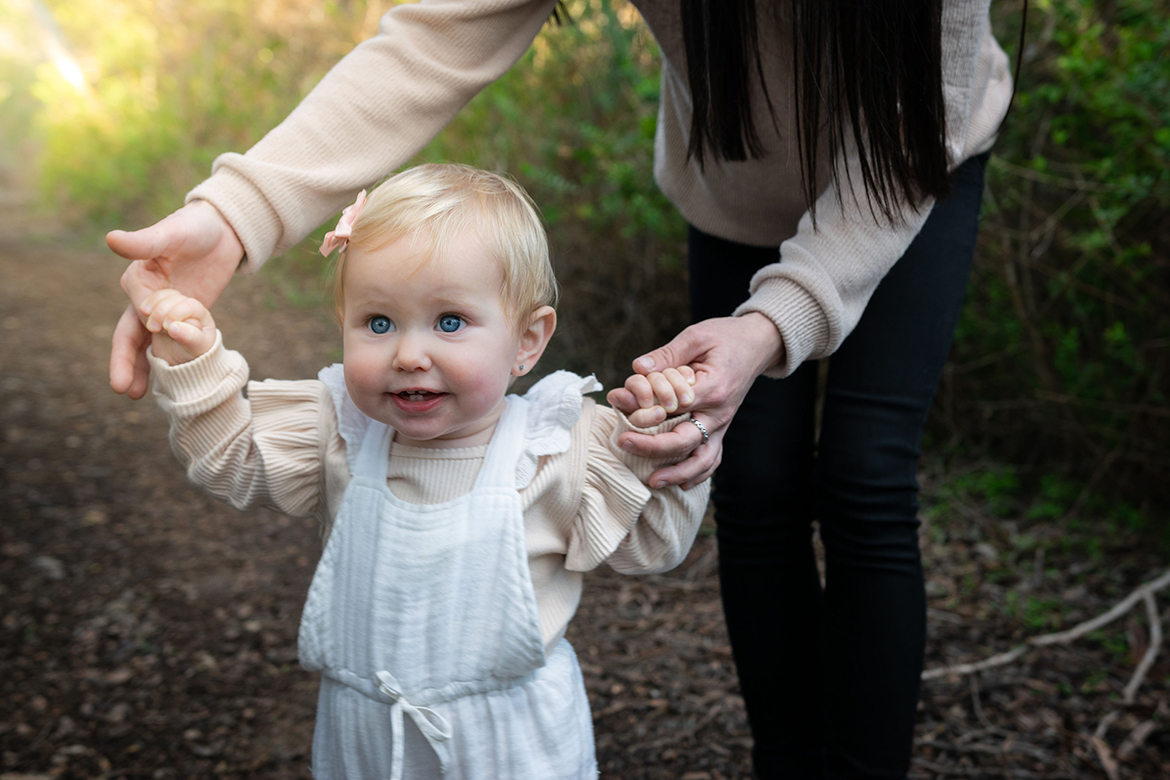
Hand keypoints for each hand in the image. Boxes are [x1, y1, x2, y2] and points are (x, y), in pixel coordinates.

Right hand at [107, 200, 243, 397]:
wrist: (223, 232)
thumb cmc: (194, 227)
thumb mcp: (172, 233)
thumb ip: (144, 242)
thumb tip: (111, 240)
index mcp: (138, 280)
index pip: (136, 305)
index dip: (147, 318)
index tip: (158, 325)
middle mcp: (146, 299)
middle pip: (130, 334)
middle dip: (124, 361)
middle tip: (121, 389)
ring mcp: (166, 311)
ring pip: (148, 345)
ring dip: (141, 369)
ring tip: (135, 395)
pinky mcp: (187, 318)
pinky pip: (175, 343)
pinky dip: (171, 361)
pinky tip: (172, 382)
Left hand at [606, 313, 782, 488]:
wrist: (758, 345)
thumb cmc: (725, 337)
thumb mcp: (697, 336)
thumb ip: (668, 353)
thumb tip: (638, 367)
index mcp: (714, 386)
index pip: (676, 406)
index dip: (648, 411)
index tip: (622, 408)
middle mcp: (720, 412)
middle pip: (686, 440)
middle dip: (653, 447)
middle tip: (623, 443)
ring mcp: (723, 424)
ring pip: (703, 460)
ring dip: (678, 474)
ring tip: (652, 481)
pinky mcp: (722, 430)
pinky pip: (713, 459)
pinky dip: (697, 474)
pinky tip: (679, 484)